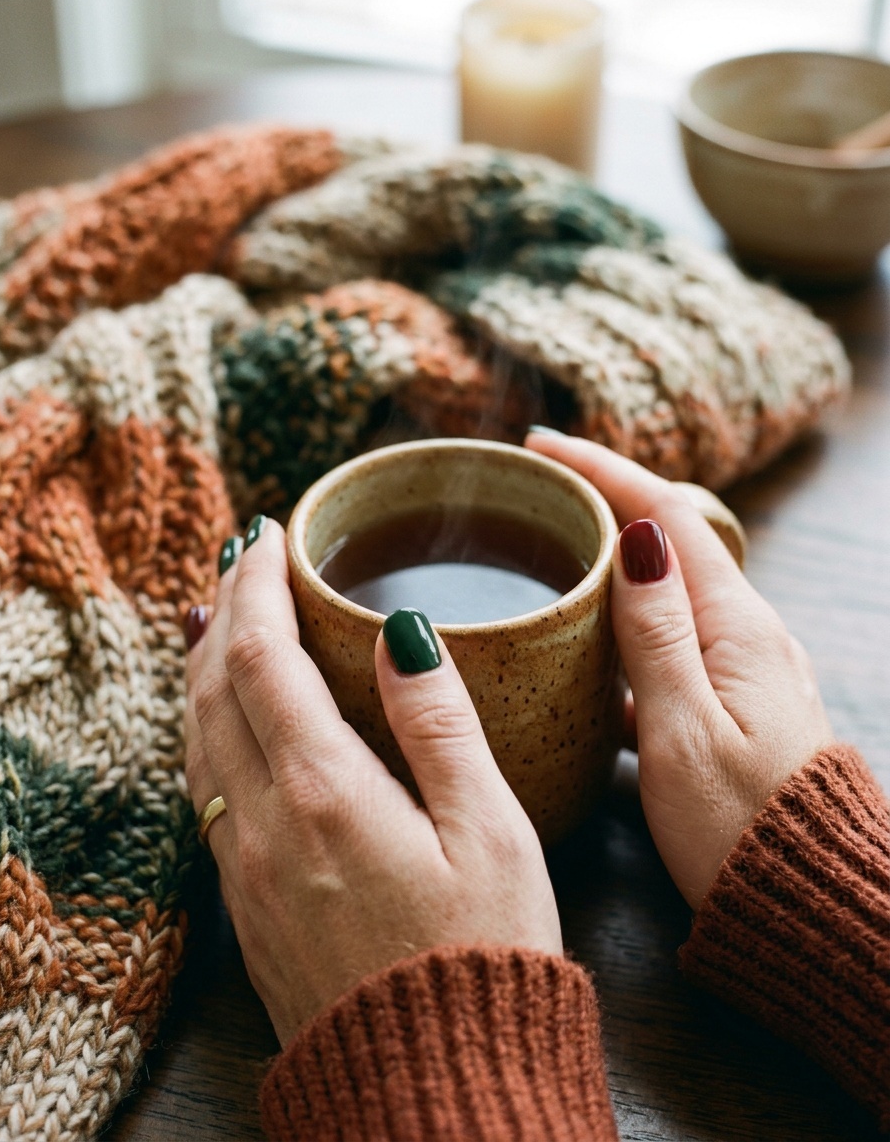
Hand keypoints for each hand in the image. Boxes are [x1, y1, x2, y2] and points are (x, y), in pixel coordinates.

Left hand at [184, 518, 560, 1047]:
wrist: (433, 1089)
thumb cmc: (482, 955)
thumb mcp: (490, 830)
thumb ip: (439, 724)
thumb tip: (399, 633)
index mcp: (324, 793)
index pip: (263, 656)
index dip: (258, 585)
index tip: (268, 533)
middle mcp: (264, 823)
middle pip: (214, 688)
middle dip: (223, 611)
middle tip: (243, 556)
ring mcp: (244, 868)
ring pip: (197, 738)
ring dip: (205, 667)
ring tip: (222, 618)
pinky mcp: (247, 903)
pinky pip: (205, 788)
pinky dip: (208, 727)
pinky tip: (230, 719)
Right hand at [526, 430, 834, 908]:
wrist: (810, 905)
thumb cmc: (741, 827)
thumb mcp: (682, 729)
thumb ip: (656, 633)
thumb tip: (643, 535)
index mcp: (735, 628)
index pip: (668, 514)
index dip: (604, 470)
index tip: (542, 445)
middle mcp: (747, 636)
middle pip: (674, 540)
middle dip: (609, 500)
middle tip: (540, 489)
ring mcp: (743, 671)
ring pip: (669, 593)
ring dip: (615, 562)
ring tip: (552, 556)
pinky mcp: (735, 708)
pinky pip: (672, 643)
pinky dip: (627, 626)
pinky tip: (587, 652)